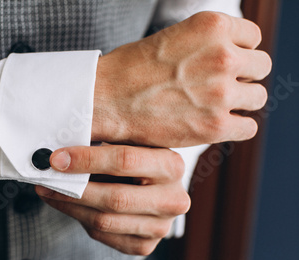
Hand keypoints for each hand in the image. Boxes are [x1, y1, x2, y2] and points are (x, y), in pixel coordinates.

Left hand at [35, 145, 189, 254]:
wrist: (151, 188)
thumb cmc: (134, 159)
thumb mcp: (126, 143)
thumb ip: (102, 142)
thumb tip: (58, 148)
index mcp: (172, 165)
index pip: (126, 160)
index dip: (87, 160)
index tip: (56, 159)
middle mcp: (174, 200)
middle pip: (115, 198)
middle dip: (73, 189)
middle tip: (44, 179)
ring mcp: (161, 227)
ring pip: (104, 221)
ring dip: (69, 206)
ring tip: (47, 191)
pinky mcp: (145, 246)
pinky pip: (103, 235)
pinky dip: (78, 219)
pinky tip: (65, 204)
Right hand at [92, 11, 271, 147]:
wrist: (105, 100)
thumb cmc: (129, 70)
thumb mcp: (172, 38)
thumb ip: (206, 44)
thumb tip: (231, 58)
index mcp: (212, 26)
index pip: (252, 37)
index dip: (237, 53)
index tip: (219, 66)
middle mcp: (223, 55)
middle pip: (260, 66)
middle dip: (241, 77)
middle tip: (215, 88)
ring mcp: (221, 92)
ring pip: (257, 97)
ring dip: (239, 103)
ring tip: (211, 108)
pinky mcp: (215, 125)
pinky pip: (248, 127)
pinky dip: (234, 128)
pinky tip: (212, 126)